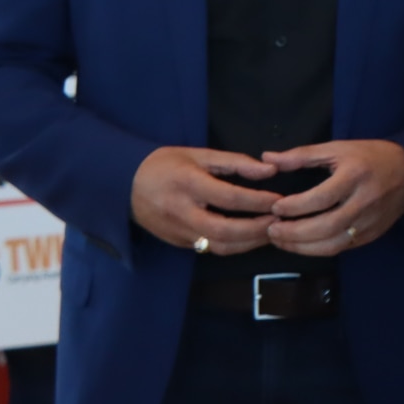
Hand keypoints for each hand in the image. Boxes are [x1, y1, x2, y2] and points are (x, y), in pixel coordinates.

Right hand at [130, 147, 280, 253]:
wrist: (123, 184)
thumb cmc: (165, 164)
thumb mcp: (199, 154)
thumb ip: (236, 162)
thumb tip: (270, 170)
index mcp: (188, 184)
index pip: (229, 197)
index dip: (257, 201)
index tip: (279, 200)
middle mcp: (181, 212)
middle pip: (225, 230)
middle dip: (256, 229)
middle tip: (280, 222)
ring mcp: (178, 231)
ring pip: (219, 246)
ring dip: (249, 243)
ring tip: (271, 232)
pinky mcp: (177, 243)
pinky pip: (209, 248)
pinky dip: (233, 246)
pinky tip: (250, 238)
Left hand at [261, 140, 403, 256]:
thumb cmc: (370, 157)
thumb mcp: (338, 148)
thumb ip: (302, 155)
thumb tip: (267, 158)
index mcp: (355, 175)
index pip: (321, 197)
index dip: (295, 206)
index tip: (275, 208)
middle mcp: (364, 202)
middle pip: (325, 226)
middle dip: (293, 233)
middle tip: (271, 230)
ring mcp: (369, 222)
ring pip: (332, 244)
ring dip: (301, 247)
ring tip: (280, 241)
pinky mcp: (371, 235)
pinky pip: (340, 248)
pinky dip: (316, 250)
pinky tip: (300, 244)